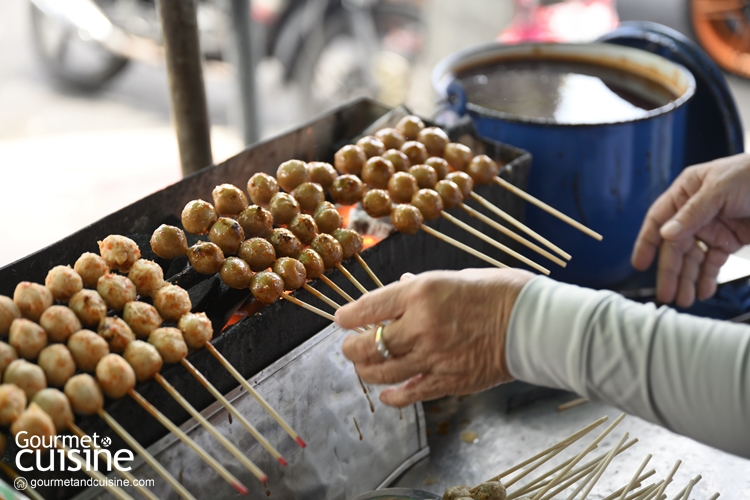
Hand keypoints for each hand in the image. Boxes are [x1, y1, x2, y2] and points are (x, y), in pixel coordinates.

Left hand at [335, 268, 533, 406]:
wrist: (535, 323)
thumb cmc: (500, 292)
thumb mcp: (456, 277)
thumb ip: (422, 288)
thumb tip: (401, 287)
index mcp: (421, 294)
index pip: (368, 307)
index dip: (348, 316)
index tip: (340, 320)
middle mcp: (421, 326)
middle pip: (368, 344)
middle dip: (351, 348)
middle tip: (349, 347)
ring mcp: (433, 357)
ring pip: (383, 372)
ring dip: (366, 372)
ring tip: (362, 368)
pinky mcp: (448, 381)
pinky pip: (410, 394)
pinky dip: (393, 396)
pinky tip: (386, 394)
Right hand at [632, 153, 749, 306]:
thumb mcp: (719, 188)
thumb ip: (692, 212)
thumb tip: (667, 233)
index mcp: (685, 192)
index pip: (659, 219)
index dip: (648, 242)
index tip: (641, 264)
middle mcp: (694, 212)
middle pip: (676, 246)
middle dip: (671, 271)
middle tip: (666, 293)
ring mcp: (712, 227)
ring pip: (693, 258)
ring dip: (688, 279)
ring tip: (684, 299)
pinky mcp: (729, 240)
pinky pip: (713, 262)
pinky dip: (708, 277)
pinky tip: (704, 290)